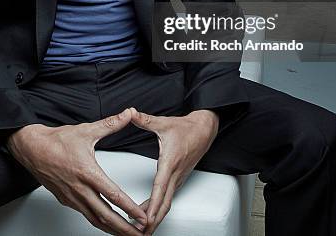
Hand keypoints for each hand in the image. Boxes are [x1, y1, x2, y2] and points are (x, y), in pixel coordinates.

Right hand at [6, 107, 147, 234]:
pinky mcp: (66, 200)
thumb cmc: (56, 141)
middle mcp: (79, 189)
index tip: (142, 217)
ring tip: (127, 234)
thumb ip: (110, 124)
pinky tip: (106, 224)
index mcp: (87, 172)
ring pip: (95, 220)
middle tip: (140, 235)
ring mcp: (72, 197)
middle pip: (106, 216)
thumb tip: (127, 114)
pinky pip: (85, 215)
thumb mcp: (86, 130)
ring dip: (113, 229)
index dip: (130, 208)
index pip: (113, 195)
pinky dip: (99, 222)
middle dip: (125, 228)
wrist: (32, 148)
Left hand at [129, 108, 218, 234]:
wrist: (205, 129)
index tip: (144, 218)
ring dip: (155, 217)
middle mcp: (175, 174)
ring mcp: (179, 178)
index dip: (151, 205)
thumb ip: (144, 120)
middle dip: (152, 220)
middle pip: (164, 203)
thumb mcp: (163, 122)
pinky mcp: (179, 179)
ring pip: (167, 203)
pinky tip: (150, 214)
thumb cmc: (185, 128)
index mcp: (170, 162)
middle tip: (139, 232)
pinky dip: (160, 209)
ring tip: (142, 229)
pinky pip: (169, 197)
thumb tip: (130, 113)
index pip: (160, 188)